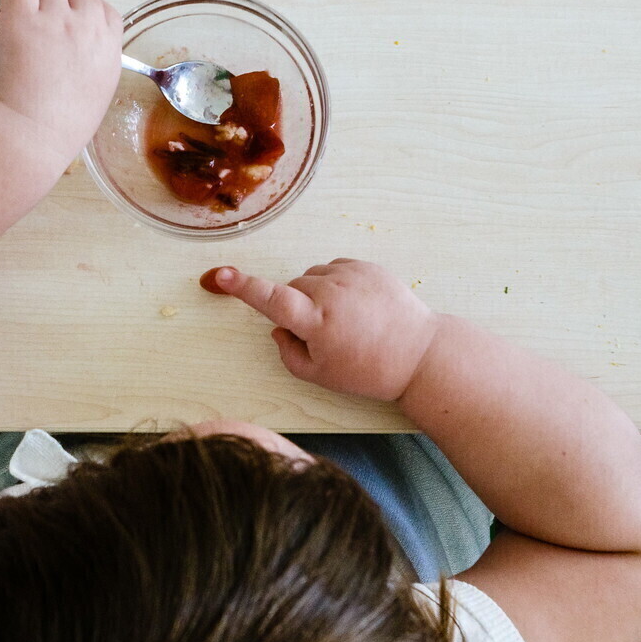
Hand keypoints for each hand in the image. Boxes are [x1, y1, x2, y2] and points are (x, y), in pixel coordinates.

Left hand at [0, 0, 121, 161]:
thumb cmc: (58, 127)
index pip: (103, 9)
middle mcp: (85, 27)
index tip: (66, 27)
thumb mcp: (97, 93)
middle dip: (55, 3)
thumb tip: (75, 48)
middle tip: (37, 27)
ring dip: (30, 0)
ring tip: (17, 27)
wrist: (29, 137)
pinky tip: (3, 8)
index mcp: (108, 47)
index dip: (81, 14)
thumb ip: (94, 62)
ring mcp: (54, 20)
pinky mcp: (21, 18)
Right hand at [201, 259, 440, 401]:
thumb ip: (287, 352)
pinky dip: (335, 284)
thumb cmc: (368, 370)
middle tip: (323, 334)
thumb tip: (278, 327)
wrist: (420, 353)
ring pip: (311, 277)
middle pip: (292, 288)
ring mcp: (351, 275)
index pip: (271, 300)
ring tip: (343, 320)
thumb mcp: (320, 375)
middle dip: (297, 306)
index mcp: (317, 321)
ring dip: (316, 294)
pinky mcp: (367, 266)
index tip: (220, 274)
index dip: (243, 287)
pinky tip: (355, 307)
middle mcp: (331, 292)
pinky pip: (334, 269)